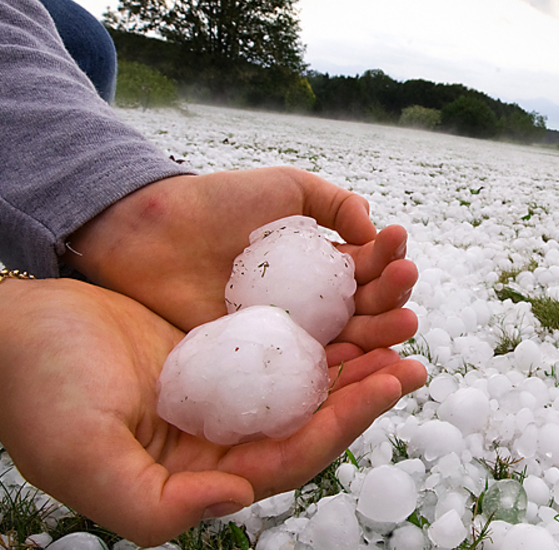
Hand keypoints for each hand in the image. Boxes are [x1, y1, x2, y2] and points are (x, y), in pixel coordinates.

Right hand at [0, 267, 427, 545]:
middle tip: (413, 353)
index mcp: (200, 474)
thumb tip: (239, 497)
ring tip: (397, 320)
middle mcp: (220, 441)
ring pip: (304, 383)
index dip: (344, 424)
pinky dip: (317, 325)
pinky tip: (348, 298)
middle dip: (365, 390)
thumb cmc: (36, 395)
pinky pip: (281, 344)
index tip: (389, 380)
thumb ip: (153, 502)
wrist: (7, 334)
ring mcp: (221, 395)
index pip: (292, 456)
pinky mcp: (217, 353)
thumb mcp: (81, 456)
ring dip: (352, 356)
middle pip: (312, 421)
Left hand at [65, 167, 418, 353]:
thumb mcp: (286, 188)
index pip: (367, 268)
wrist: (153, 233)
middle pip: (366, 307)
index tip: (397, 242)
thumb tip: (373, 228)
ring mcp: (288, 333)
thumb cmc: (217, 204)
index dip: (387, 257)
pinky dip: (341, 368)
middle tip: (403, 283)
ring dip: (382, 333)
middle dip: (393, 296)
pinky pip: (307, 369)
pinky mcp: (262, 359)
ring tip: (405, 321)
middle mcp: (311, 302)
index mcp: (320, 263)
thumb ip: (334, 203)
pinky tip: (364, 359)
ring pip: (347, 340)